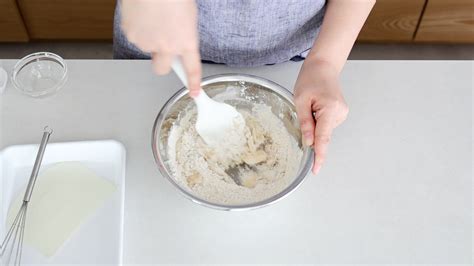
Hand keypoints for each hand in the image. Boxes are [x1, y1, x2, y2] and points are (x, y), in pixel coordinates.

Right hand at [121, 0, 200, 95]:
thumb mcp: (188, 14)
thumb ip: (184, 32)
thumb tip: (179, 38)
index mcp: (186, 41)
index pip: (192, 69)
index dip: (194, 83)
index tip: (195, 92)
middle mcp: (167, 46)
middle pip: (162, 69)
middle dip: (163, 63)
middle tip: (163, 48)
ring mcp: (148, 43)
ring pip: (148, 49)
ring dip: (150, 39)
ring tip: (153, 17)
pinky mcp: (132, 36)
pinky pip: (136, 37)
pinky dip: (138, 29)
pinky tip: (143, 15)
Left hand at [294, 59, 348, 174]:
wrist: (323, 66)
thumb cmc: (311, 79)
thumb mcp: (301, 100)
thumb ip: (305, 122)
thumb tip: (309, 142)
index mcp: (330, 109)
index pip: (323, 139)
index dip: (319, 156)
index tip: (316, 169)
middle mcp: (340, 113)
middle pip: (322, 134)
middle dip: (311, 132)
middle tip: (305, 110)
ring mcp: (342, 114)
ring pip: (323, 130)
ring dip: (314, 125)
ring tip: (311, 105)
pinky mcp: (340, 114)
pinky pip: (326, 125)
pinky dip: (318, 121)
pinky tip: (316, 107)